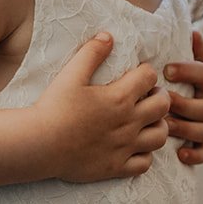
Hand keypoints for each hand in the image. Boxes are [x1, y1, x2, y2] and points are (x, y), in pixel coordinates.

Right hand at [33, 32, 170, 181]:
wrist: (39, 144)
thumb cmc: (53, 108)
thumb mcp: (70, 75)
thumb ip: (91, 53)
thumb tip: (108, 36)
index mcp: (119, 98)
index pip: (150, 77)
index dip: (146, 72)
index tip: (136, 74)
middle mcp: (128, 123)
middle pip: (163, 106)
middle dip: (159, 96)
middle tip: (147, 95)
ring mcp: (124, 147)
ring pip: (160, 136)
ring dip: (158, 125)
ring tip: (146, 121)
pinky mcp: (116, 167)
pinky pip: (145, 163)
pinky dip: (145, 154)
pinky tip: (133, 146)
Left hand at [163, 29, 202, 165]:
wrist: (183, 115)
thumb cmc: (181, 86)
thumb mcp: (187, 68)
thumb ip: (192, 52)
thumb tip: (194, 30)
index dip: (188, 71)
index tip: (166, 69)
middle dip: (184, 104)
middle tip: (163, 101)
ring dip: (184, 128)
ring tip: (164, 124)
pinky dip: (195, 155)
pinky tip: (180, 153)